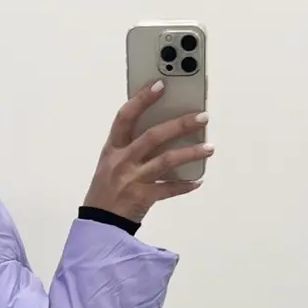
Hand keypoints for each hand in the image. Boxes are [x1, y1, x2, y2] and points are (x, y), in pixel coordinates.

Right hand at [83, 82, 213, 221]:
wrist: (98, 223)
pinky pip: (169, 188)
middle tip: (202, 117)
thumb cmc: (107, 189)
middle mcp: (122, 161)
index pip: (125, 117)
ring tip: (209, 147)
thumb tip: (166, 129)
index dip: (142, 99)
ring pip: (166, 160)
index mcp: (112, 148)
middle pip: (153, 136)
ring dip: (191, 152)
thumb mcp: (111, 162)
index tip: (160, 85)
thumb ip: (132, 145)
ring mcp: (132, 179)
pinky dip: (185, 185)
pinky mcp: (142, 197)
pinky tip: (197, 180)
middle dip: (180, 125)